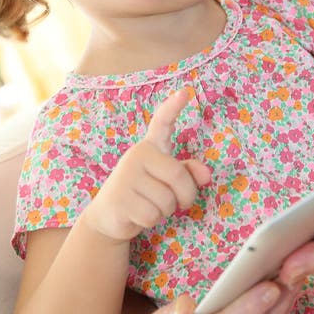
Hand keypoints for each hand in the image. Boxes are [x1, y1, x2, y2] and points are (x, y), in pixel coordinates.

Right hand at [83, 89, 210, 241]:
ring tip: (152, 207)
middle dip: (187, 195)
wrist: (107, 217)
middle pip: (177, 175)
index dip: (173, 107)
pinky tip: (139, 216)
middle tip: (182, 204)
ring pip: (166, 199)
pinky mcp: (119, 199)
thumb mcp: (166, 180)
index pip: (162, 123)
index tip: (185, 92)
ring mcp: (125, 176)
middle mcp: (136, 156)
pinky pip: (152, 215)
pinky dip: (152, 221)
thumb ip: (188, 173)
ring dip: (166, 211)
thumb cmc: (144, 193)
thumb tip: (206, 174)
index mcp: (150, 147)